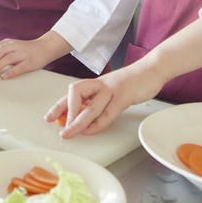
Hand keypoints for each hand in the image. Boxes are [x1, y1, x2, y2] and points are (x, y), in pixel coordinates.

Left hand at [0, 31, 71, 78]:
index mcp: (9, 43)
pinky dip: (10, 72)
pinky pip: (18, 68)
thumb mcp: (13, 46)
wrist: (45, 47)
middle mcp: (14, 47)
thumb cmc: (27, 49)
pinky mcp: (29, 62)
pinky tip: (4, 77)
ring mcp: (22, 54)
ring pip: (7, 59)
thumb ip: (2, 51)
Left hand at [44, 62, 167, 137]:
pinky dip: (98, 123)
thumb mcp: (113, 90)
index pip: (73, 92)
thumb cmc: (133, 81)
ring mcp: (112, 89)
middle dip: (64, 110)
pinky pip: (108, 111)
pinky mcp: (124, 95)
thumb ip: (100, 101)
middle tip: (59, 127)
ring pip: (91, 106)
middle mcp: (101, 84)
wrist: (153, 69)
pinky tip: (90, 130)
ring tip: (68, 133)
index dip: (59, 105)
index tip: (48, 118)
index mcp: (97, 83)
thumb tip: (85, 117)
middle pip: (76, 93)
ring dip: (77, 121)